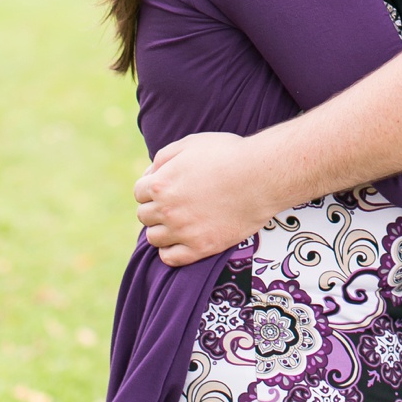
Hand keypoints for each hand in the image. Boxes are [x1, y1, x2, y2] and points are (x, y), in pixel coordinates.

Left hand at [134, 132, 278, 266]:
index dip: (152, 188)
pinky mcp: (201, 246)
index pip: (139, 192)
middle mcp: (166, 209)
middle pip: (144, 215)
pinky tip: (183, 240)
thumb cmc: (230, 155)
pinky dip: (171, 251)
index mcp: (161, 183)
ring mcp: (183, 230)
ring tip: (181, 221)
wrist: (262, 176)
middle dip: (157, 208)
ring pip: (154, 237)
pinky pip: (170, 258)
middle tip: (178, 203)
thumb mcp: (192, 143)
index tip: (168, 188)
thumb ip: (164, 156)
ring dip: (163, 229)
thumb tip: (150, 172)